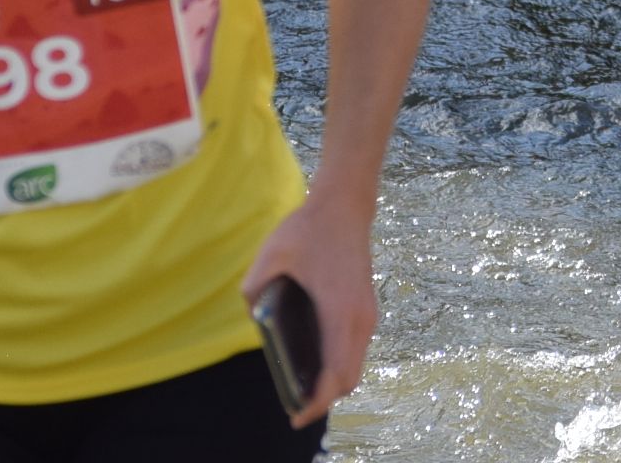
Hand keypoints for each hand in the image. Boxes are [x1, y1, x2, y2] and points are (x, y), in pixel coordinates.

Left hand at [241, 192, 379, 425]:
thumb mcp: (270, 256)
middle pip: (349, 378)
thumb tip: (254, 314)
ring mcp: (366, 314)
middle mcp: (359, 319)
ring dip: (332, 383)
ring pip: (355, 365)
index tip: (296, 416)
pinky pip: (354, 350)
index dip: (317, 401)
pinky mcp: (365, 308)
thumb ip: (254, 290)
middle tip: (294, 408)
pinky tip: (313, 362)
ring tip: (300, 389)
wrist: (345, 205)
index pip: (335, 373)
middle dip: (324, 400)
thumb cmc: (308, 229)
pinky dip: (338, 365)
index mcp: (338, 312)